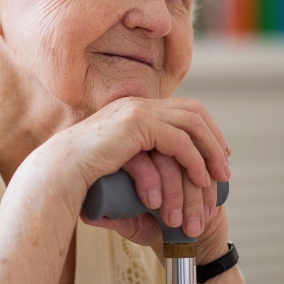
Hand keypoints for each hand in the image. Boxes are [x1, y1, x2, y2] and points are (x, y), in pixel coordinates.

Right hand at [25, 96, 230, 246]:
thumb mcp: (118, 165)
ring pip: (191, 125)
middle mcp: (138, 104)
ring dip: (209, 152)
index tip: (218, 155)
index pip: (182, 109)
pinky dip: (193, 161)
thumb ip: (138, 162)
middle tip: (225, 168)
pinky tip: (200, 179)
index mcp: (133, 109)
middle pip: (193, 111)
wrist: (58, 174)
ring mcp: (137, 110)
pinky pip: (178, 141)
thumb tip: (158, 178)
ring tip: (218, 179)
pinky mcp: (136, 125)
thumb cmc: (82, 177)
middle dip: (214, 139)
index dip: (206, 131)